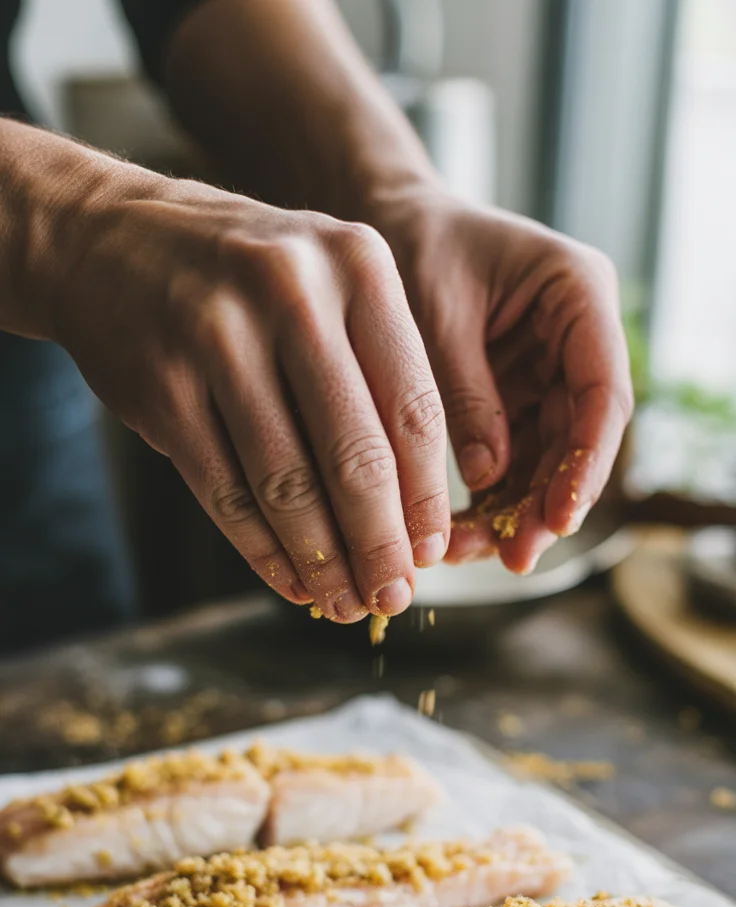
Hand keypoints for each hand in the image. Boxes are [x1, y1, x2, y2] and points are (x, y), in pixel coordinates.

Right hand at [51, 174, 450, 619]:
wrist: (111, 239)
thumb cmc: (245, 279)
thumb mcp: (327, 287)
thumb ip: (377, 374)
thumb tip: (412, 514)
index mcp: (357, 265)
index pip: (413, 407)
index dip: (426, 496)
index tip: (432, 552)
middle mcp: (292, 293)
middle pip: (355, 455)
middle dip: (380, 544)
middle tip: (393, 595)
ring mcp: (218, 338)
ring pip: (286, 483)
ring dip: (321, 561)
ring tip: (344, 603)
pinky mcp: (162, 386)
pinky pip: (225, 492)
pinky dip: (261, 550)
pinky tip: (289, 580)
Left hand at [375, 191, 633, 572]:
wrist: (388, 219)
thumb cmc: (416, 242)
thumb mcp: (436, 312)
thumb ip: (465, 393)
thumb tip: (487, 478)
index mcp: (578, 294)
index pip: (601, 392)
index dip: (585, 461)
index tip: (559, 516)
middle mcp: (575, 340)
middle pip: (578, 438)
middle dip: (547, 502)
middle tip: (515, 557)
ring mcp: (547, 374)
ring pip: (545, 460)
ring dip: (512, 512)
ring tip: (467, 554)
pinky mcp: (515, 402)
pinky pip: (510, 462)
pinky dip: (484, 500)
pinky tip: (454, 535)